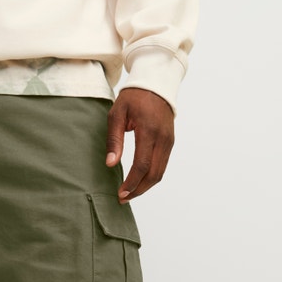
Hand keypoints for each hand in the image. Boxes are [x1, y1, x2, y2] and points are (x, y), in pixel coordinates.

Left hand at [105, 88, 174, 202]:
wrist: (156, 83)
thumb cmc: (134, 97)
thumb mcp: (117, 114)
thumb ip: (114, 139)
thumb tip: (111, 164)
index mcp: (149, 130)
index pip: (142, 165)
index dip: (132, 183)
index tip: (121, 193)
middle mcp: (162, 138)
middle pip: (153, 174)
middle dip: (138, 190)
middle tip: (123, 198)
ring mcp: (169, 141)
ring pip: (160, 173)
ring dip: (145, 186)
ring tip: (130, 193)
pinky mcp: (170, 142)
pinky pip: (162, 165)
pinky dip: (151, 177)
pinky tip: (139, 181)